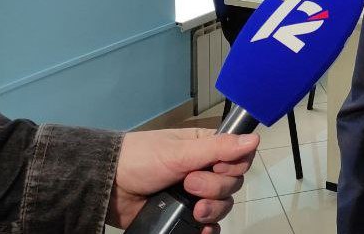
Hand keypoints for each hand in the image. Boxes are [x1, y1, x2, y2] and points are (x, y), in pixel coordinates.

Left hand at [108, 128, 258, 231]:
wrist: (109, 187)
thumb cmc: (143, 159)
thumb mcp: (180, 152)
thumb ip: (218, 148)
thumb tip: (254, 139)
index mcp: (206, 148)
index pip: (239, 157)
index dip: (235, 164)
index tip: (218, 166)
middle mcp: (205, 170)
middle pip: (233, 184)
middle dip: (215, 187)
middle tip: (189, 183)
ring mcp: (195, 196)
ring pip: (223, 205)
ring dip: (212, 209)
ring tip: (193, 209)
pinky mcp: (184, 216)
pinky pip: (208, 226)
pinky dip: (208, 229)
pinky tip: (201, 230)